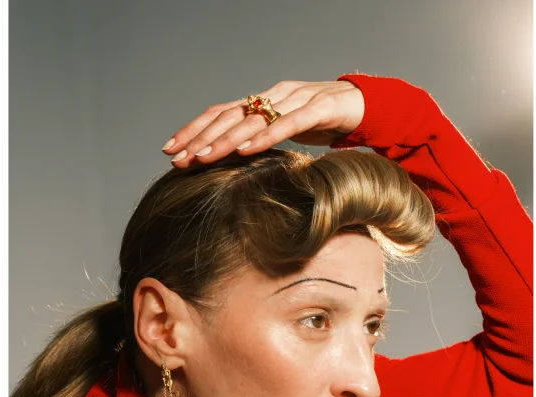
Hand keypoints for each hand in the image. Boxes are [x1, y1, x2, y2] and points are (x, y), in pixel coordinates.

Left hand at [162, 80, 364, 167]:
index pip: (220, 114)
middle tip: (178, 159)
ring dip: (225, 140)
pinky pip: (289, 123)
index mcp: (262, 102)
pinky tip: (246, 150)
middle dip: (200, 138)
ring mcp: (295, 99)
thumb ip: (260, 140)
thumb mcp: (284, 132)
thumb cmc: (322, 121)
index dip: (193, 130)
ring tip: (203, 157)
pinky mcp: (318, 108)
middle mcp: (273, 96)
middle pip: (229, 115)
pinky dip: (266, 136)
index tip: (169, 150)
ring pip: (253, 119)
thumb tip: (231, 161)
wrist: (365, 104)